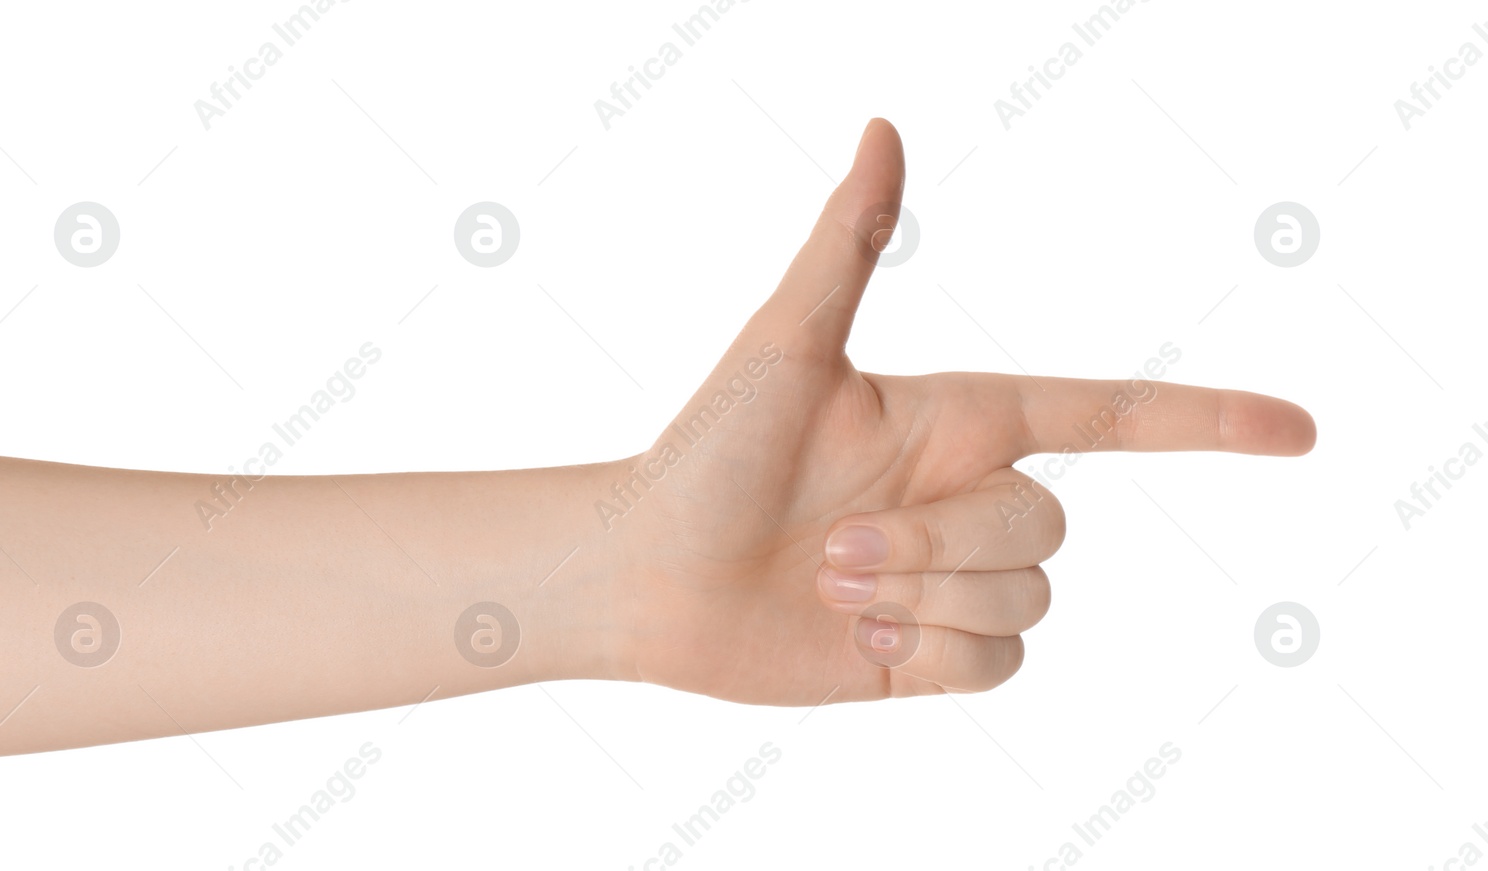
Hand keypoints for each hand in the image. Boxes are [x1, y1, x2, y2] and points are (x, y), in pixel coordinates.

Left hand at [612, 119, 1315, 705]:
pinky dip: (928, 655)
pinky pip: (997, 667)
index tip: (1299, 430)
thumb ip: (848, 247)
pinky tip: (854, 637)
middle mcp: (965, 496)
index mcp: (957, 420)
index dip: (1206, 423)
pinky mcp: (927, 654)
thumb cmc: (704, 451)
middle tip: (832, 543)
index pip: (1106, 418)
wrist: (645, 576)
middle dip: (941, 544)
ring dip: (921, 597)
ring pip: (1030, 603)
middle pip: (1047, 528)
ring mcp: (950, 580)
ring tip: (829, 583)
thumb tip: (883, 129)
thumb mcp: (783, 347)